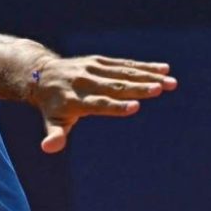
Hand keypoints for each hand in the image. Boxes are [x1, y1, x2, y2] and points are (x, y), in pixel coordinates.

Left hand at [32, 55, 175, 152]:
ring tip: (169, 81)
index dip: (115, 106)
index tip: (134, 107)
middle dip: (138, 88)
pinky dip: (144, 66)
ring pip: (123, 72)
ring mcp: (93, 69)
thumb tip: (48, 148)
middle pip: (115, 86)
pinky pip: (124, 64)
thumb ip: (54, 135)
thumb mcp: (50, 122)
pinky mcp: (100, 61)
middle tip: (159, 89)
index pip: (98, 104)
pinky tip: (163, 69)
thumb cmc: (51, 106)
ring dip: (148, 76)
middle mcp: (85, 82)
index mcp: (75, 100)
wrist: (41, 74)